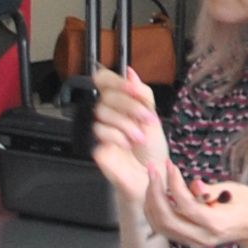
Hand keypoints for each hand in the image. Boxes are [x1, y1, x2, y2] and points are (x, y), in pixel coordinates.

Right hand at [86, 66, 172, 204]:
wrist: (152, 175)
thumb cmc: (152, 148)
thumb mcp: (153, 117)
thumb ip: (142, 94)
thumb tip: (130, 72)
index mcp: (121, 102)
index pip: (106, 80)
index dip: (116, 81)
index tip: (134, 90)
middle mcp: (108, 113)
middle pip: (106, 95)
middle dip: (130, 106)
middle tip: (147, 119)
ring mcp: (100, 129)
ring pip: (102, 112)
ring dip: (126, 124)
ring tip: (139, 138)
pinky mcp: (95, 144)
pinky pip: (100, 131)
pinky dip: (118, 137)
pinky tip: (127, 145)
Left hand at [146, 171, 247, 247]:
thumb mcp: (236, 191)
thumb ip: (211, 190)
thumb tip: (194, 185)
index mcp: (217, 224)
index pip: (186, 206)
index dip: (174, 183)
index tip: (170, 164)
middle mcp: (202, 237)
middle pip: (166, 219)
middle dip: (154, 192)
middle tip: (153, 168)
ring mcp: (194, 242)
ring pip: (160, 226)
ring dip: (151, 201)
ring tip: (153, 178)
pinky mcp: (188, 241)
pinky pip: (163, 228)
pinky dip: (154, 210)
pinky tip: (156, 192)